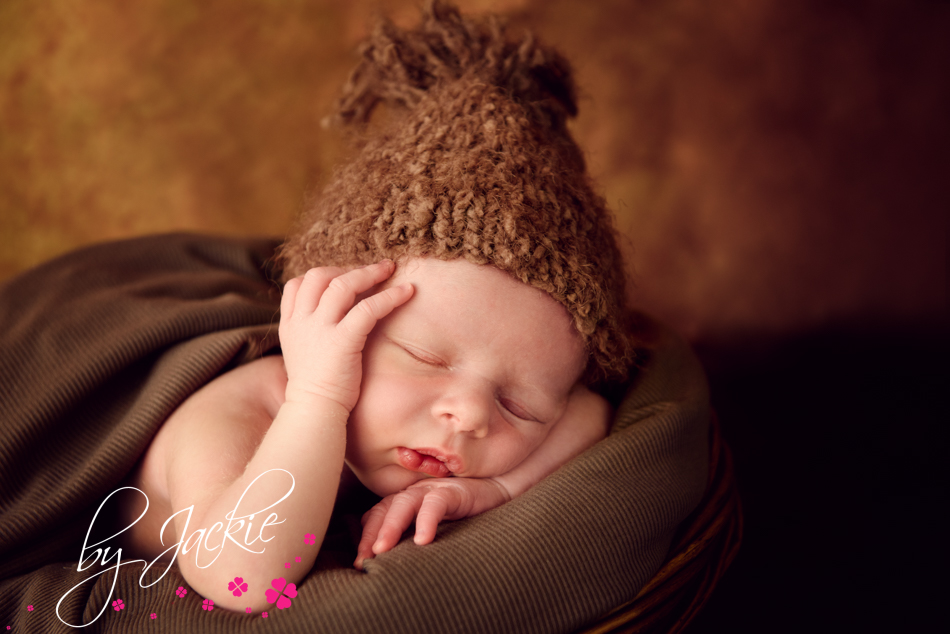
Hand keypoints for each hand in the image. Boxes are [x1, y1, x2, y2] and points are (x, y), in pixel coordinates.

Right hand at [279, 260, 412, 412]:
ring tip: (390, 269)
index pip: (297, 284)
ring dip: (370, 273)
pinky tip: (407, 292)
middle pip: (319, 276)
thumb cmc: (316, 388)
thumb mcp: (302, 353)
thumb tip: (330, 320)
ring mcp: (320, 329)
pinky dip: (390, 296)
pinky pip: (368, 308)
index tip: (344, 277)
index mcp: (290, 324)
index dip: (322, 276)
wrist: (313, 412)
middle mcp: (302, 321)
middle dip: (346, 268)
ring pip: (343, 285)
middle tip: (370, 271)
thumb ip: (310, 332)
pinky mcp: (342, 340)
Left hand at [354, 478, 510, 568]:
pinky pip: (436, 503)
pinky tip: (423, 540)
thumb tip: (387, 563)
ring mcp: (432, 490)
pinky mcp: (453, 491)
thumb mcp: (434, 528)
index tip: (358, 563)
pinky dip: (427, 520)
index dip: (365, 537)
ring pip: (404, 504)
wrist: (497, 490)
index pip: (377, 516)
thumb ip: (412, 537)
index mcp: (405, 502)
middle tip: (363, 561)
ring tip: (382, 550)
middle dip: (371, 535)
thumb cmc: (463, 515)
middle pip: (385, 509)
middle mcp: (414, 494)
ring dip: (391, 527)